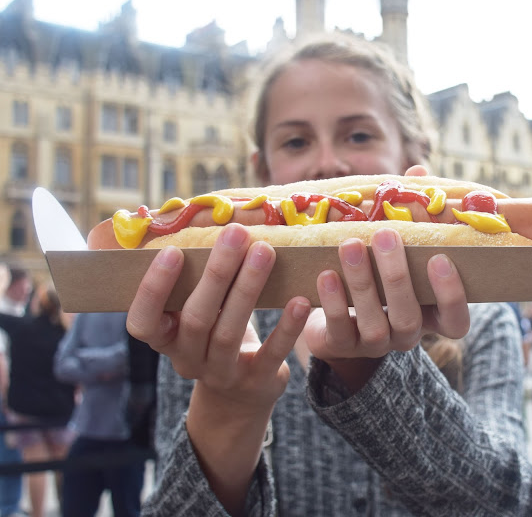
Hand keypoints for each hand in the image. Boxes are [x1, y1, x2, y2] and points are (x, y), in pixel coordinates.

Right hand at [126, 224, 310, 513]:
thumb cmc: (213, 334)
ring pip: (229, 333)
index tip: (172, 251)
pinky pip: (271, 354)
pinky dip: (286, 328)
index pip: (143, 322)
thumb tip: (207, 223)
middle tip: (236, 234)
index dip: (153, 289)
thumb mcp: (196, 312)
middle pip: (196, 319)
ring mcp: (222, 374)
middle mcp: (188, 360)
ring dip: (247, 289)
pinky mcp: (258, 382)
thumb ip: (194, 281)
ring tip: (265, 251)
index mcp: (166, 339)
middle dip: (216, 274)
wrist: (238, 397)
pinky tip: (298, 300)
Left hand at [303, 227, 468, 389]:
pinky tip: (327, 275)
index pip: (455, 321)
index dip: (451, 295)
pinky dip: (334, 302)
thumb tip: (410, 201)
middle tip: (385, 235)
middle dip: (396, 276)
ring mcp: (374, 345)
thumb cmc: (373, 278)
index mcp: (427, 316)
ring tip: (351, 246)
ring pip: (374, 325)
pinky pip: (339, 329)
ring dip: (363, 282)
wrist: (330, 313)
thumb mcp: (392, 266)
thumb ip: (404, 247)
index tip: (439, 258)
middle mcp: (404, 335)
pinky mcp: (341, 347)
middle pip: (409, 318)